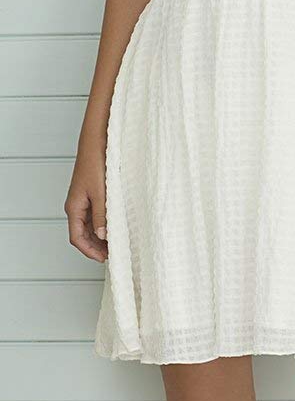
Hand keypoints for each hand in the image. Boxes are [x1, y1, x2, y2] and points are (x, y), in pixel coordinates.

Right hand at [64, 142, 108, 262]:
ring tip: (115, 243)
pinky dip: (102, 224)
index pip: (76, 238)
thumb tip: (103, 236)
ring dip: (99, 237)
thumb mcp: (101, 192)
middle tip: (112, 254)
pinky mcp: (91, 194)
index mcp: (74, 207)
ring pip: (89, 226)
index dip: (89, 251)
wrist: (96, 142)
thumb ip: (102, 214)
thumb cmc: (96, 163)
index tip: (103, 259)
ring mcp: (83, 200)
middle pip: (82, 234)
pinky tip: (114, 226)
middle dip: (95, 247)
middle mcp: (76, 206)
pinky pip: (94, 215)